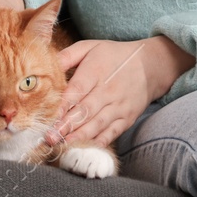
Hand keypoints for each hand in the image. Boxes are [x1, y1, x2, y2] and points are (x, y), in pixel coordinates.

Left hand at [43, 35, 184, 148]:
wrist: (150, 66)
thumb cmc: (114, 56)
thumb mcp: (90, 47)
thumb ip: (67, 56)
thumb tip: (46, 65)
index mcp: (96, 71)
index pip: (76, 90)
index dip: (61, 105)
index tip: (46, 116)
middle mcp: (107, 91)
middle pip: (84, 111)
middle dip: (65, 126)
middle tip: (48, 138)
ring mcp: (118, 107)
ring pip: (96, 125)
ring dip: (77, 137)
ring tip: (61, 146)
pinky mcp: (126, 119)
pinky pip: (110, 134)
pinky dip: (96, 143)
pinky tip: (83, 149)